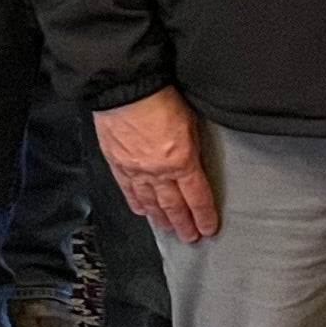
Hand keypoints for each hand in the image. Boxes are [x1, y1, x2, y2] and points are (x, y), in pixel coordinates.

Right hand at [97, 88, 219, 243]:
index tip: (208, 228)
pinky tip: (142, 212)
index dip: (203, 215)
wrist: (124, 88)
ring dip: (161, 218)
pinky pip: (128, 189)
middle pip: (174, 205)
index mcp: (182, 161)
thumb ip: (192, 148)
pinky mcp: (117, 163)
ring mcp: (135, 170)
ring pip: (151, 202)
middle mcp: (158, 172)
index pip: (197, 196)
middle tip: (189, 238)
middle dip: (183, 223)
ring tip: (168, 230)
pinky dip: (136, 202)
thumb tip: (192, 162)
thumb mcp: (190, 122)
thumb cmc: (160, 97)